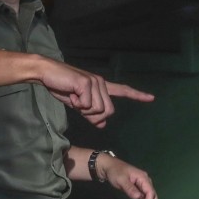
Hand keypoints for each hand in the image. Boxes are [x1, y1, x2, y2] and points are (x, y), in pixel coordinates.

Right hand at [39, 62, 153, 127]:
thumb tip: (103, 124)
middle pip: (108, 111)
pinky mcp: (87, 83)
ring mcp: (95, 82)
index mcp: (101, 86)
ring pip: (98, 110)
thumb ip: (91, 114)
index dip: (137, 95)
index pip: (123, 90)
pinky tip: (71, 94)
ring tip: (74, 97)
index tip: (151, 98)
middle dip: (93, 116)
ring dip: (83, 110)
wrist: (47, 74)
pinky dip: (77, 105)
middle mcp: (101, 82)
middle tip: (79, 106)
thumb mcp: (78, 105)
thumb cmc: (62, 88)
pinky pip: (87, 106)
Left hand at [95, 155, 157, 198]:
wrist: (109, 167)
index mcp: (143, 178)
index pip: (151, 192)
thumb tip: (139, 198)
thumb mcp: (121, 180)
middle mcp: (146, 182)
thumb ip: (130, 189)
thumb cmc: (115, 171)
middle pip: (153, 198)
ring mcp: (143, 186)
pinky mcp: (139, 190)